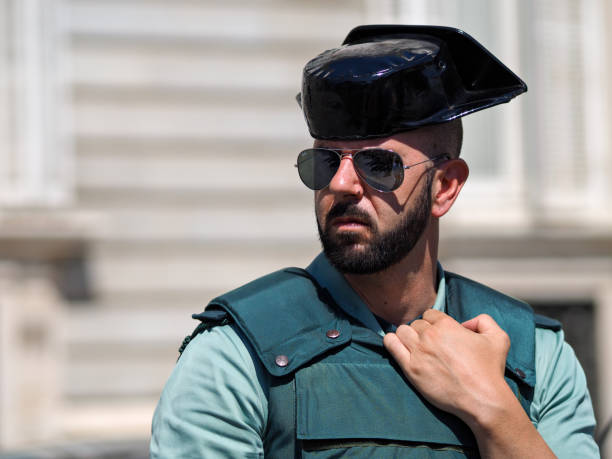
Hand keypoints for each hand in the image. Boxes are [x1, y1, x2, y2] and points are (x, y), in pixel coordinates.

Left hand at [383, 309, 555, 457]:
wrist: (483, 400)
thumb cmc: (490, 371)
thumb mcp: (498, 338)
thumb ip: (484, 320)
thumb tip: (467, 323)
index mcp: (447, 325)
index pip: (429, 314)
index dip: (434, 323)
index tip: (439, 334)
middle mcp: (430, 336)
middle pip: (416, 324)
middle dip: (422, 331)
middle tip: (430, 345)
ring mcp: (418, 352)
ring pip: (402, 331)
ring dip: (407, 336)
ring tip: (415, 347)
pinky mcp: (410, 369)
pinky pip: (391, 345)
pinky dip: (392, 342)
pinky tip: (396, 345)